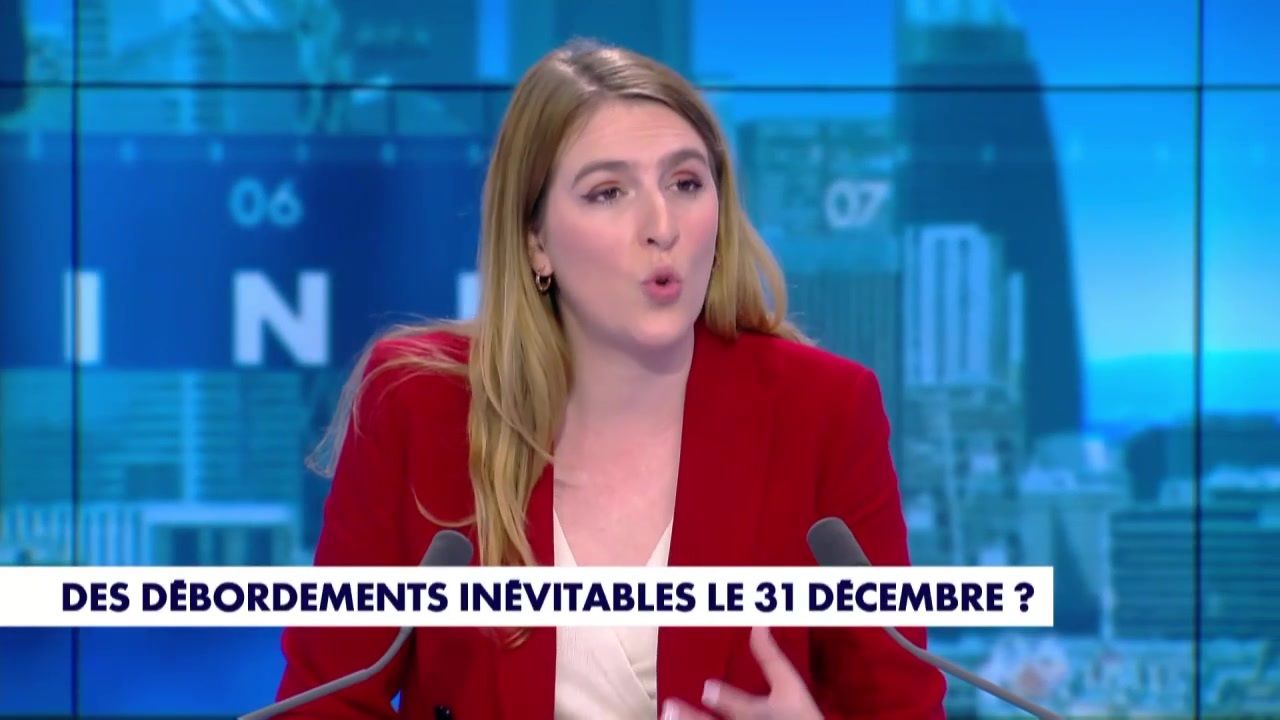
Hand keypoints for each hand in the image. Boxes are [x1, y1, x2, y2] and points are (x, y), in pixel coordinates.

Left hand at [661, 627, 821, 719]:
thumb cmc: (799, 714)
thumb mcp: (790, 686)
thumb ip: (770, 657)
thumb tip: (758, 625)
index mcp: (759, 713)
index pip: (742, 706)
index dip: (725, 698)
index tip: (707, 687)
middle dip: (692, 718)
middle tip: (670, 706)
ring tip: (665, 716)